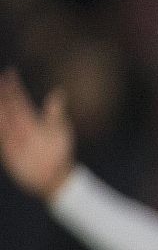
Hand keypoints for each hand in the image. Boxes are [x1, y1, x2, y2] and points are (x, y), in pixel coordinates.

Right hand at [0, 69, 75, 199]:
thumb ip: (55, 111)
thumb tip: (58, 92)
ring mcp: (14, 139)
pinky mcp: (8, 152)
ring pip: (2, 120)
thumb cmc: (60, 151)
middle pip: (10, 107)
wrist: (55, 176)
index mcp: (33, 120)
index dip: (15, 88)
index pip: (21, 100)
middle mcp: (21, 127)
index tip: (10, 74)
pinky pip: (0, 137)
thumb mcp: (59, 130)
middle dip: (4, 94)